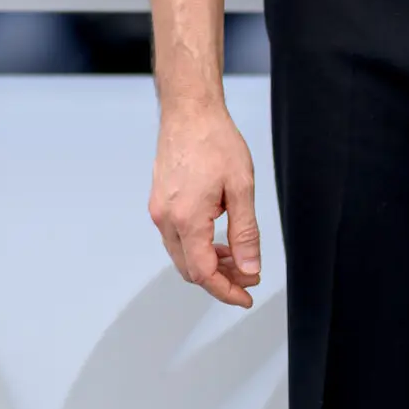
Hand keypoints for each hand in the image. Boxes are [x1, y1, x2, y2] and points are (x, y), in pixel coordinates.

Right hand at [149, 101, 260, 307]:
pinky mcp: (159, 203)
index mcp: (186, 219)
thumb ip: (245, 232)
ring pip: (182, 255)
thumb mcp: (241, 188)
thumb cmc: (216, 142)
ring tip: (239, 258)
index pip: (203, 273)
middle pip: (190, 269)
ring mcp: (158, 211)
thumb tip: (249, 268)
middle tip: (249, 276)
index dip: (226, 290)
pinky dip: (198, 247)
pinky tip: (219, 240)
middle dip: (220, 279)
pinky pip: (176, 238)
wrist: (189, 111)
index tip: (246, 297)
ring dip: (209, 263)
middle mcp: (165, 219)